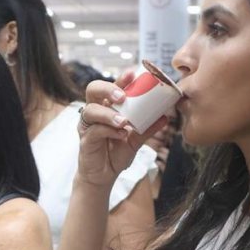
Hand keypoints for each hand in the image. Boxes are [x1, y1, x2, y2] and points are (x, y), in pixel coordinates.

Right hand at [77, 72, 167, 187]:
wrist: (104, 176)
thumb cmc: (116, 153)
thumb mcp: (136, 140)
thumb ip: (148, 128)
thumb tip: (165, 116)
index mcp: (106, 107)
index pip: (110, 87)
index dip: (120, 79)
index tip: (132, 73)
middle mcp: (94, 112)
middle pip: (93, 90)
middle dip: (108, 89)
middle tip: (122, 96)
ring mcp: (87, 126)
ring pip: (91, 110)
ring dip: (109, 114)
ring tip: (124, 121)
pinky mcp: (85, 140)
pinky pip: (94, 131)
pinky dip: (109, 131)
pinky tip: (121, 134)